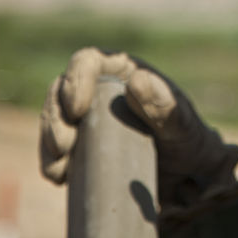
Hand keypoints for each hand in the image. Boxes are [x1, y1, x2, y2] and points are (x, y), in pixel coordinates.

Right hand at [39, 48, 237, 200]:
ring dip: (49, 139)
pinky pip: (55, 148)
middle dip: (55, 116)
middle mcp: (100, 91)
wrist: (188, 176)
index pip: (88, 61)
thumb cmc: (189, 140)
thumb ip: (164, 105)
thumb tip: (136, 81)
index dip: (75, 79)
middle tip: (64, 145)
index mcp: (123, 73)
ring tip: (59, 165)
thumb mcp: (182, 125)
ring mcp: (88, 119)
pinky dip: (51, 161)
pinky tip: (60, 176)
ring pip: (54, 118)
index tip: (76, 108)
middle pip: (61, 91)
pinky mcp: (81, 146)